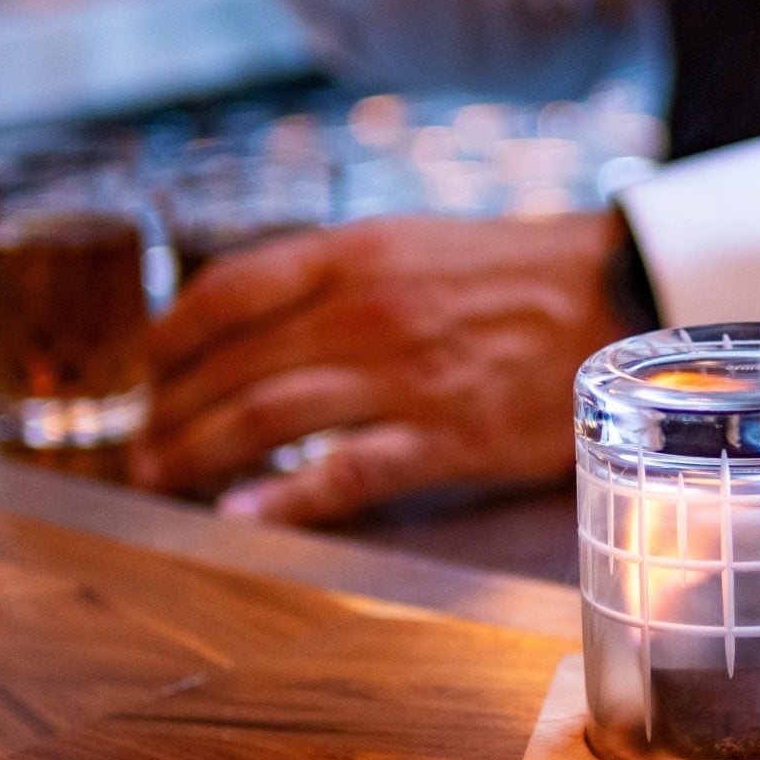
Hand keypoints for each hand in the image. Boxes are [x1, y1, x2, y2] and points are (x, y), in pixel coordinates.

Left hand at [131, 212, 632, 523]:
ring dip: (199, 453)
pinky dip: (281, 501)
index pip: (224, 293)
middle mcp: (366, 311)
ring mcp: (403, 378)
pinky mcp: (444, 439)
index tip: (144, 369)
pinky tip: (237, 518)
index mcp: (354, 253)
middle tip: (142, 445)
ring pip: (266, 419)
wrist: (617, 297)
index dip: (166, 338)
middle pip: (232, 366)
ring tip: (164, 479)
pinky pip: (343, 475)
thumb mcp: (414, 240)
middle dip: (169, 411)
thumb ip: (335, 273)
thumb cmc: (516, 273)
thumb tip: (254, 314)